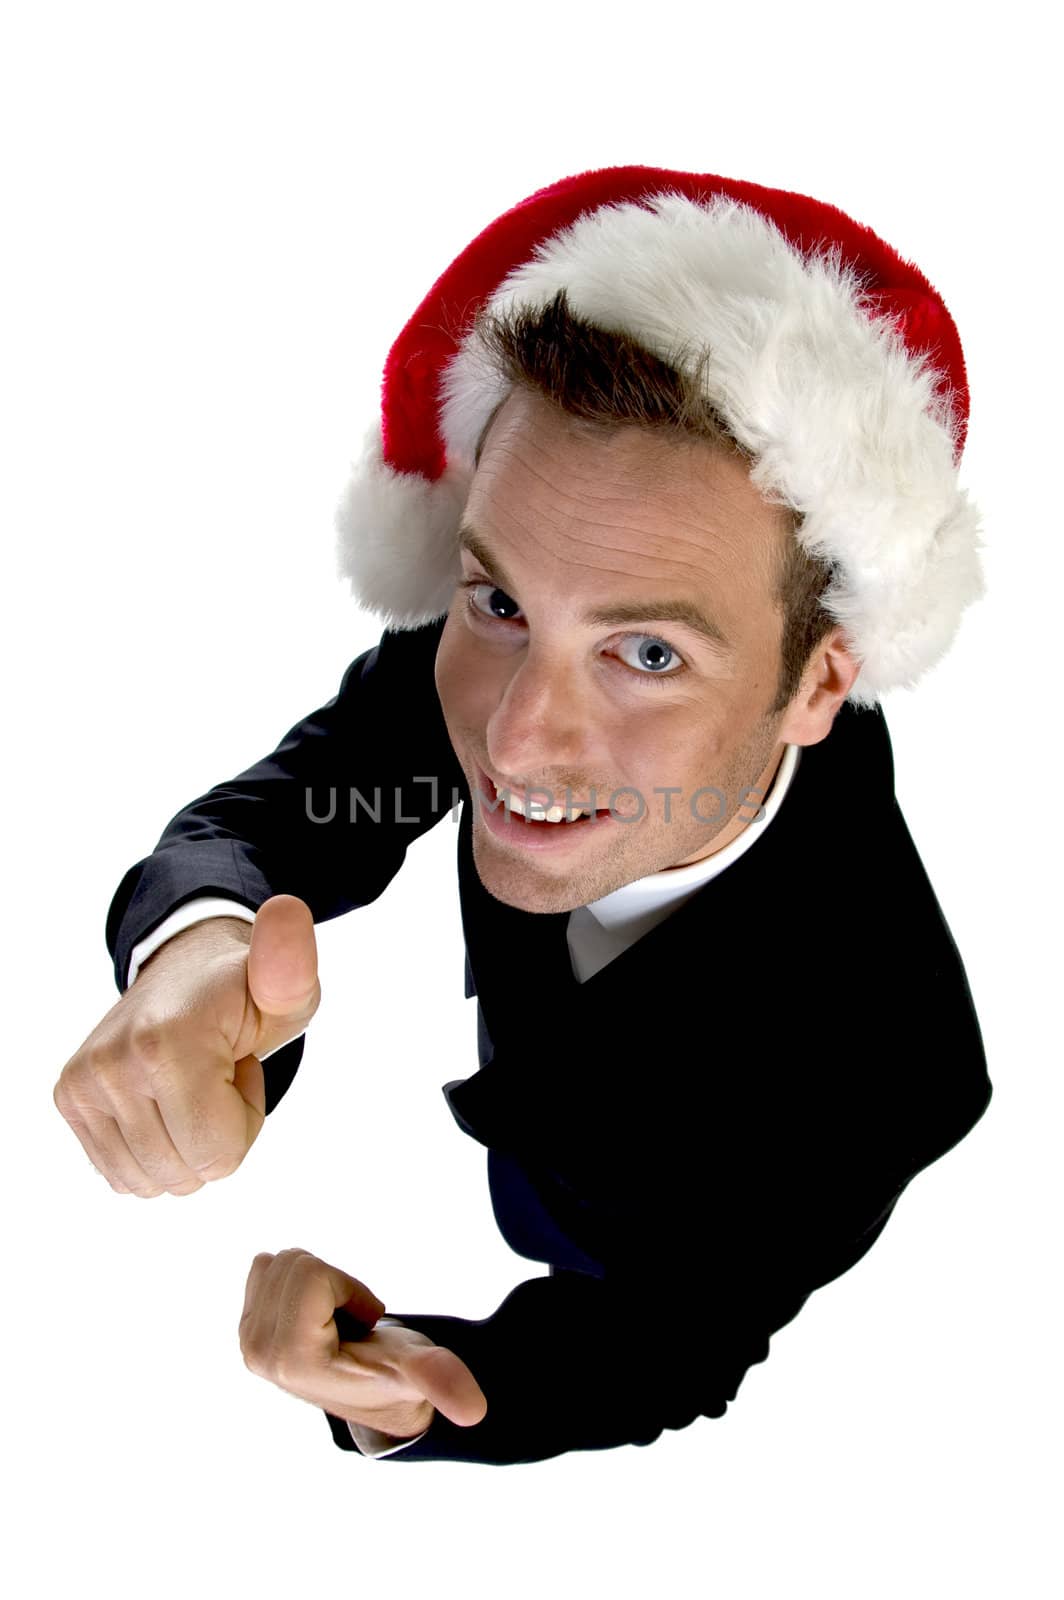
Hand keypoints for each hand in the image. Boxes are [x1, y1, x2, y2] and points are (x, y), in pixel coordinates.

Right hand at [53, 895, 320, 1196]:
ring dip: (186, 1145)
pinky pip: (124, 1173)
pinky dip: (155, 1151)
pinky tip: (166, 1099)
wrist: (188, 968)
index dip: (246, 1121)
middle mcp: (113, 1063)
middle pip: (187, 1173)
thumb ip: (292, 963)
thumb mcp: (286, 985)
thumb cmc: (248, 991)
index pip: (219, 1154)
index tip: (240, 1067)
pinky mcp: (70, 1097)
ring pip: (153, 1181)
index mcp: (167, 1041)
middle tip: (218, 1075)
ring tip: (194, 1084)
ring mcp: (84, 1082)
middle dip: (218, 1136)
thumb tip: (288, 909)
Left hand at [238, 1248, 487, 1437]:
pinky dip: (295, 1280)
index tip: (363, 1323)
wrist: (369, 1390)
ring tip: (333, 1319)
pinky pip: (267, 1266)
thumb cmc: (396, 1373)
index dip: (348, 1288)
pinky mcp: (245, 1328)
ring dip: (316, 1280)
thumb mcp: (418, 1371)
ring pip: (281, 1261)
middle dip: (331, 1280)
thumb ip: (440, 1380)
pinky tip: (313, 1314)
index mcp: (293, 1359)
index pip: (309, 1274)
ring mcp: (247, 1341)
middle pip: (293, 1262)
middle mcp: (258, 1354)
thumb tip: (475, 1412)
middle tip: (348, 1320)